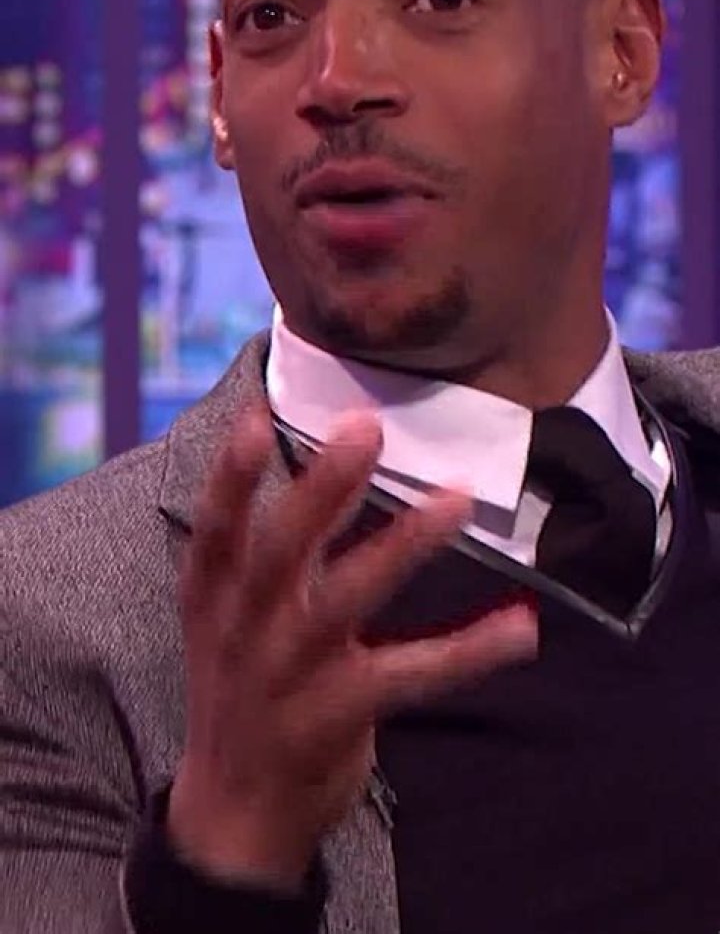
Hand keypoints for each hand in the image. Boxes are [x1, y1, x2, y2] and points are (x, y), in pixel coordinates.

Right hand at [168, 407, 537, 888]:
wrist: (233, 821)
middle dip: (321, 489)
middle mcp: (247, 630)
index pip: (216, 531)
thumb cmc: (241, 695)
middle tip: (364, 429)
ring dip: (401, 546)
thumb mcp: (228, 624)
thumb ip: (266, 554)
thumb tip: (327, 469)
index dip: (231, 477)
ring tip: (456, 498)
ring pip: (345, 601)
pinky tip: (519, 627)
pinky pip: (410, 675)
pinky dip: (468, 650)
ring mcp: (291, 677)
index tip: (257, 416)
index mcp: (216, 601)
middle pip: (279, 551)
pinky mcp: (338, 717)